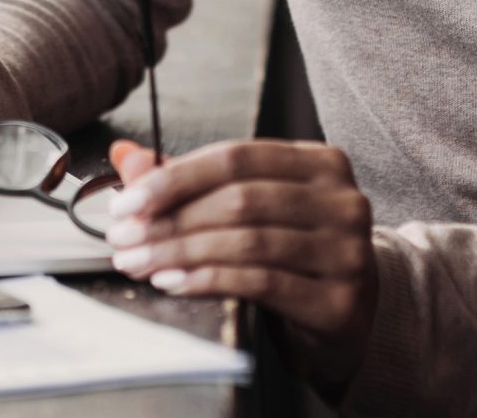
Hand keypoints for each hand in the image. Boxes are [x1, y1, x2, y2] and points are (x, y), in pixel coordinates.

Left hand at [102, 138, 377, 394]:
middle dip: (170, 219)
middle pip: (240, 199)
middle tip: (124, 238)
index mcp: (321, 163)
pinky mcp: (340, 302)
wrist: (352, 322)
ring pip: (248, 241)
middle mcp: (343, 201)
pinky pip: (261, 283)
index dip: (176, 177)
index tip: (128, 201)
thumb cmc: (294, 258)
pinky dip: (208, 280)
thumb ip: (192, 182)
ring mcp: (348, 252)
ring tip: (140, 262)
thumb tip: (126, 155)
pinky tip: (173, 282)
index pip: (237, 156)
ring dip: (181, 251)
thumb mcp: (252, 212)